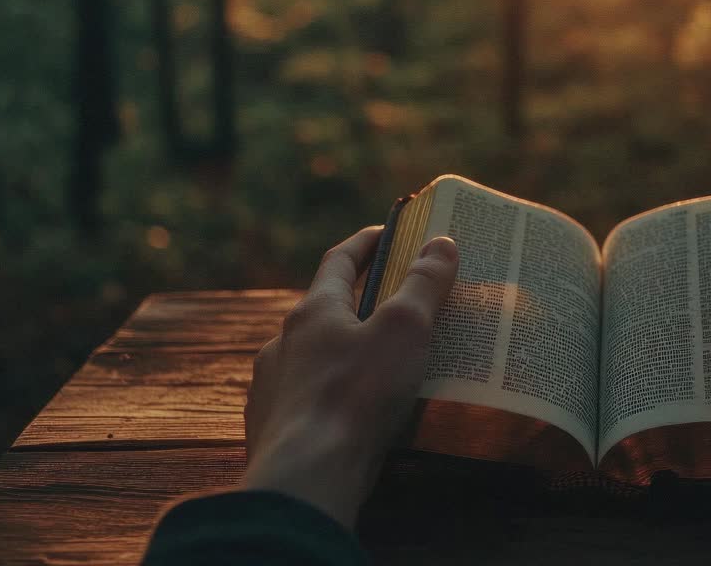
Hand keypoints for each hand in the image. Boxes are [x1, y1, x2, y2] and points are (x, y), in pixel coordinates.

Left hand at [242, 226, 458, 528]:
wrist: (306, 476)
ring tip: (376, 370)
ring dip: (340, 357)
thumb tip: (440, 243)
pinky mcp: (271, 431)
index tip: (387, 234)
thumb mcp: (404, 330)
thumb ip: (423, 285)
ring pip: (310, 361)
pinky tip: (350, 416)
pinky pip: (304, 403)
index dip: (366, 244)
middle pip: (322, 313)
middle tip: (391, 307)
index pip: (338, 262)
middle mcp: (282, 345)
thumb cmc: (357, 394)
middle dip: (356, 306)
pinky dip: (330, 399)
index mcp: (312, 312)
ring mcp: (271, 389)